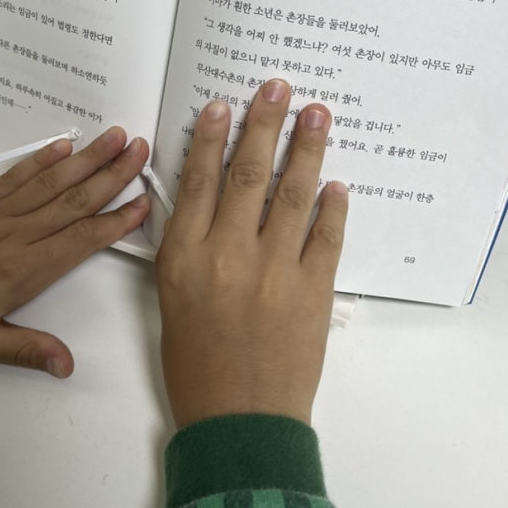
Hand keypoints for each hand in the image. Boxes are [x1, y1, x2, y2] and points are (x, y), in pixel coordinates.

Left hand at [0, 128, 149, 376]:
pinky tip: (63, 145)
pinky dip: (40, 159)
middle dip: (110, 175)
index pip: (79, 240)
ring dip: (85, 158)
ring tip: (115, 137)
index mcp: (18, 271)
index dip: (115, 221)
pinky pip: (14, 177)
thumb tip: (67, 365)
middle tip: (141, 150)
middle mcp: (12, 236)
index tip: (144, 202)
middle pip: (72, 201)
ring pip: (49, 182)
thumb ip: (25, 350)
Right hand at [156, 79, 347, 427]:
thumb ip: (188, 249)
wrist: (239, 419)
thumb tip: (213, 202)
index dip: (212, 138)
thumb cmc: (196, 366)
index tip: (223, 105)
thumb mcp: (172, 301)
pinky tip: (336, 183)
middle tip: (278, 87)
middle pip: (247, 173)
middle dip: (264, 124)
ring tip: (316, 114)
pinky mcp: (312, 289)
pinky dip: (332, 206)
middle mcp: (227, 254)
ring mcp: (273, 269)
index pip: (199, 181)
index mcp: (184, 258)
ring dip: (306, 148)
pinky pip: (326, 235)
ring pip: (291, 193)